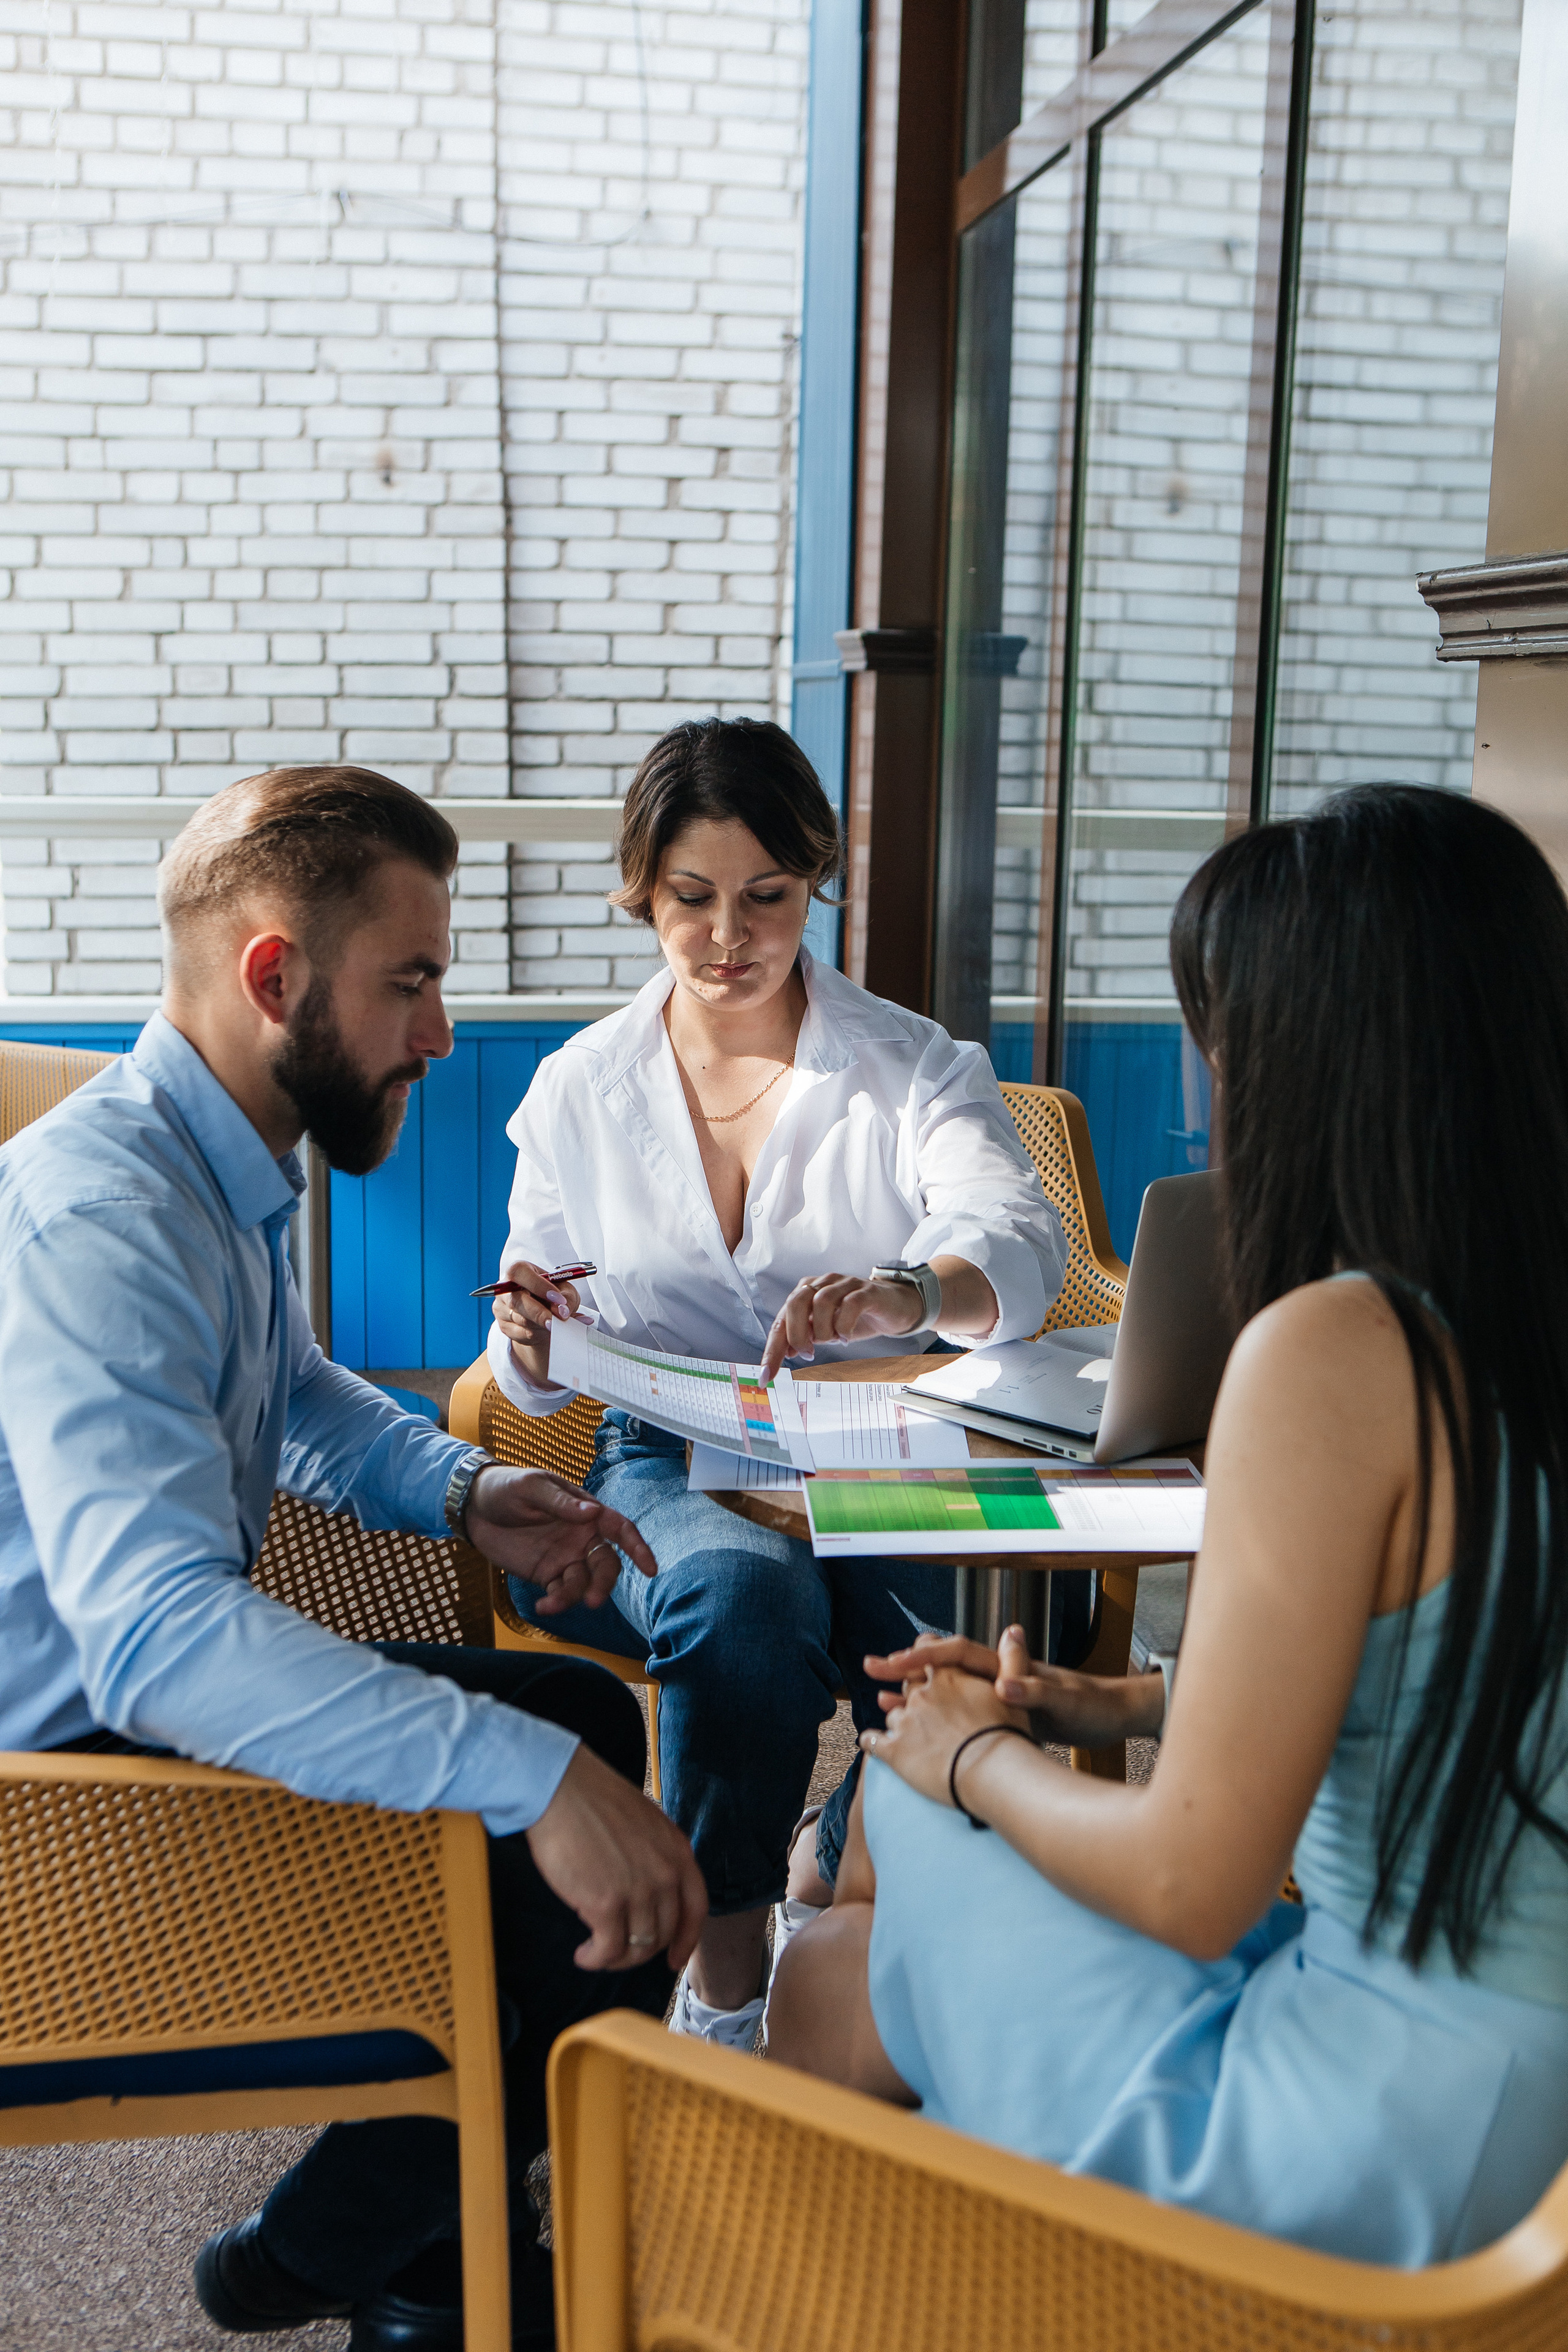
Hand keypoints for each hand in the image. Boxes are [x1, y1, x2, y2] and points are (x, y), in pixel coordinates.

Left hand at [465, 1464, 654, 1615]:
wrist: (473, 1506)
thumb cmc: (506, 1487)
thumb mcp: (531, 1487)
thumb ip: (560, 1502)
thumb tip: (592, 1513)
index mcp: (585, 1511)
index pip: (619, 1529)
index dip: (637, 1548)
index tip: (650, 1569)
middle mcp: (581, 1537)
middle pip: (606, 1564)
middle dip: (603, 1584)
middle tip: (592, 1600)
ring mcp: (565, 1557)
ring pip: (584, 1583)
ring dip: (575, 1596)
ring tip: (550, 1604)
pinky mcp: (546, 1574)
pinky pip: (561, 1592)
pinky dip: (556, 1603)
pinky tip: (542, 1606)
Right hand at [491, 1260, 580, 1387]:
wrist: (544, 1315)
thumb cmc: (555, 1297)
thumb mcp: (566, 1293)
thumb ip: (566, 1298)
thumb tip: (565, 1311)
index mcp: (518, 1271)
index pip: (519, 1273)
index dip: (538, 1286)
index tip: (559, 1301)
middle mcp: (504, 1289)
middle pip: (515, 1301)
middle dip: (539, 1313)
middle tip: (559, 1323)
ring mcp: (500, 1310)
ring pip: (519, 1321)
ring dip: (542, 1326)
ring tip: (559, 1327)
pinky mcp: (503, 1328)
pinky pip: (520, 1336)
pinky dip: (537, 1336)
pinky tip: (547, 1333)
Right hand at [527, 1743, 707, 1970]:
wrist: (560, 1790)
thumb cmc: (594, 1802)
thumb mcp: (646, 1824)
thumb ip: (657, 1857)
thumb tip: (651, 1893)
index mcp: (678, 1852)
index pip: (696, 1910)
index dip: (687, 1941)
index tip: (674, 1959)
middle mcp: (665, 1875)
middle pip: (665, 1934)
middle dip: (642, 1951)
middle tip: (619, 1951)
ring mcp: (638, 1891)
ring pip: (639, 1948)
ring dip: (616, 1959)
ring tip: (596, 1953)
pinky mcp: (606, 1905)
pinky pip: (608, 1950)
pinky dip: (594, 1959)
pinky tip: (582, 1955)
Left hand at [759, 1272, 926, 1382]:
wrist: (894, 1306)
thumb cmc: (857, 1317)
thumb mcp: (827, 1330)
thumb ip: (805, 1336)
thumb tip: (784, 1352)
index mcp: (807, 1293)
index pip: (781, 1320)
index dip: (772, 1349)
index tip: (766, 1376)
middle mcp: (822, 1284)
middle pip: (795, 1302)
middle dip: (797, 1335)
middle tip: (809, 1353)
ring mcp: (844, 1284)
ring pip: (821, 1302)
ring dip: (823, 1330)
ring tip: (833, 1341)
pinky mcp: (866, 1291)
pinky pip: (849, 1304)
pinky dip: (844, 1326)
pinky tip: (846, 1337)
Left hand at [858, 1658, 1026, 1811]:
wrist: (993, 1772)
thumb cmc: (1008, 1735)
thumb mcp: (1014, 1690)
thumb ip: (1011, 1660)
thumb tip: (1014, 1630)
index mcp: (948, 1677)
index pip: (928, 1656)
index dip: (920, 1656)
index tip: (912, 1657)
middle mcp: (922, 1694)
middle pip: (909, 1686)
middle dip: (908, 1689)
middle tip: (902, 1691)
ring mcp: (906, 1722)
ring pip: (893, 1714)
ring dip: (894, 1717)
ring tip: (897, 1725)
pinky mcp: (895, 1751)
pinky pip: (874, 1741)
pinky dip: (871, 1740)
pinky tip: (870, 1742)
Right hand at [866, 1626, 1161, 1747]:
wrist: (1113, 1717)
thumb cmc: (1091, 1705)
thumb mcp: (1064, 1701)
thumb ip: (1033, 1691)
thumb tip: (1006, 1685)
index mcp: (1006, 1665)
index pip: (956, 1651)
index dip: (924, 1655)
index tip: (895, 1661)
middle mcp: (995, 1675)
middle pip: (941, 1665)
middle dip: (906, 1667)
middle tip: (871, 1670)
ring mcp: (995, 1695)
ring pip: (945, 1688)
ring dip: (915, 1692)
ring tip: (881, 1699)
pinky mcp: (1000, 1716)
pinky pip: (958, 1711)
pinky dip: (936, 1715)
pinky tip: (920, 1729)